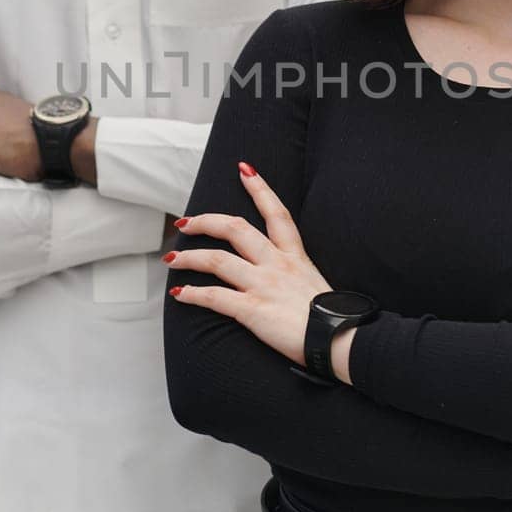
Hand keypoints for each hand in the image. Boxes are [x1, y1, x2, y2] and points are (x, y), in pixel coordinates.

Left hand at [165, 162, 329, 362]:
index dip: (260, 188)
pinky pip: (215, 297)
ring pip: (217, 260)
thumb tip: (286, 281)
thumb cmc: (332, 320)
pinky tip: (180, 294)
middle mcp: (277, 264)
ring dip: (188, 258)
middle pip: (235, 228)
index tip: (244, 169)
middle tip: (185, 222)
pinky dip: (193, 294)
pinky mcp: (253, 310)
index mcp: (295, 256)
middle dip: (205, 221)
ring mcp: (263, 285)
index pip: (276, 213)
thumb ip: (297, 276)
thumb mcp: (315, 285)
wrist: (340, 341)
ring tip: (170, 259)